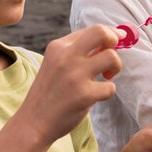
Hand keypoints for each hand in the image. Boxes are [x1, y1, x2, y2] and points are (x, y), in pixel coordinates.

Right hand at [22, 25, 123, 143]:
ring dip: (116, 67)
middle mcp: (66, 56)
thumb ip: (78, 51)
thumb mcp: (56, 63)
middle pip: (102, 33)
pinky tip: (95, 96)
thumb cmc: (50, 92)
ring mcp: (75, 75)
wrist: (33, 122)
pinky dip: (107, 92)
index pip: (93, 29)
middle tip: (112, 54)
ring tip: (106, 77)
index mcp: (58, 46)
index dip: (110, 33)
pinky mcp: (84, 95)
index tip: (117, 40)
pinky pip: (110, 87)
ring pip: (112, 57)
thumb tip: (110, 41)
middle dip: (115, 40)